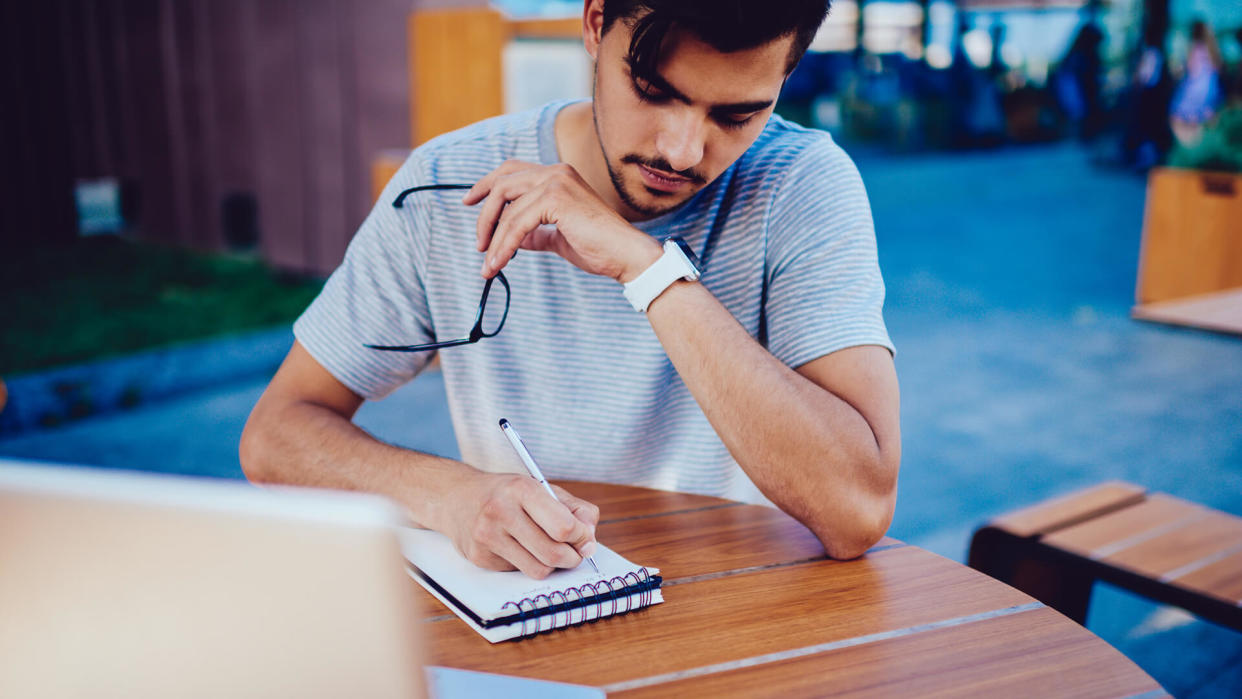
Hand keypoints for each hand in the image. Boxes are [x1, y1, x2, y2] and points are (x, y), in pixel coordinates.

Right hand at [441, 470, 599, 578]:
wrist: (456, 497)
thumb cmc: (506, 493)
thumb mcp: (541, 488)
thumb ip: (575, 510)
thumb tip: (590, 542)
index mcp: (521, 489)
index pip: (563, 526)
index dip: (581, 537)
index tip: (584, 538)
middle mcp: (501, 512)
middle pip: (553, 553)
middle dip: (572, 557)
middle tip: (574, 552)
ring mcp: (487, 537)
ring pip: (538, 569)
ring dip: (552, 565)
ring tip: (549, 550)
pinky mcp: (480, 558)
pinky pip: (519, 572)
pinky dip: (527, 563)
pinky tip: (519, 548)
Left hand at [463, 160, 661, 282]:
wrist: (626, 256)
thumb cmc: (598, 248)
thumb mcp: (558, 238)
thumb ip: (535, 233)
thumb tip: (513, 239)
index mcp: (558, 175)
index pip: (512, 171)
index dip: (486, 184)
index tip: (468, 202)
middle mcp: (556, 172)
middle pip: (502, 182)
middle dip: (484, 213)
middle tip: (478, 243)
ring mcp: (556, 182)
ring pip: (507, 208)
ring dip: (493, 239)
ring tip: (489, 265)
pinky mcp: (556, 199)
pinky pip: (517, 224)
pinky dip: (504, 245)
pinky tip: (498, 263)